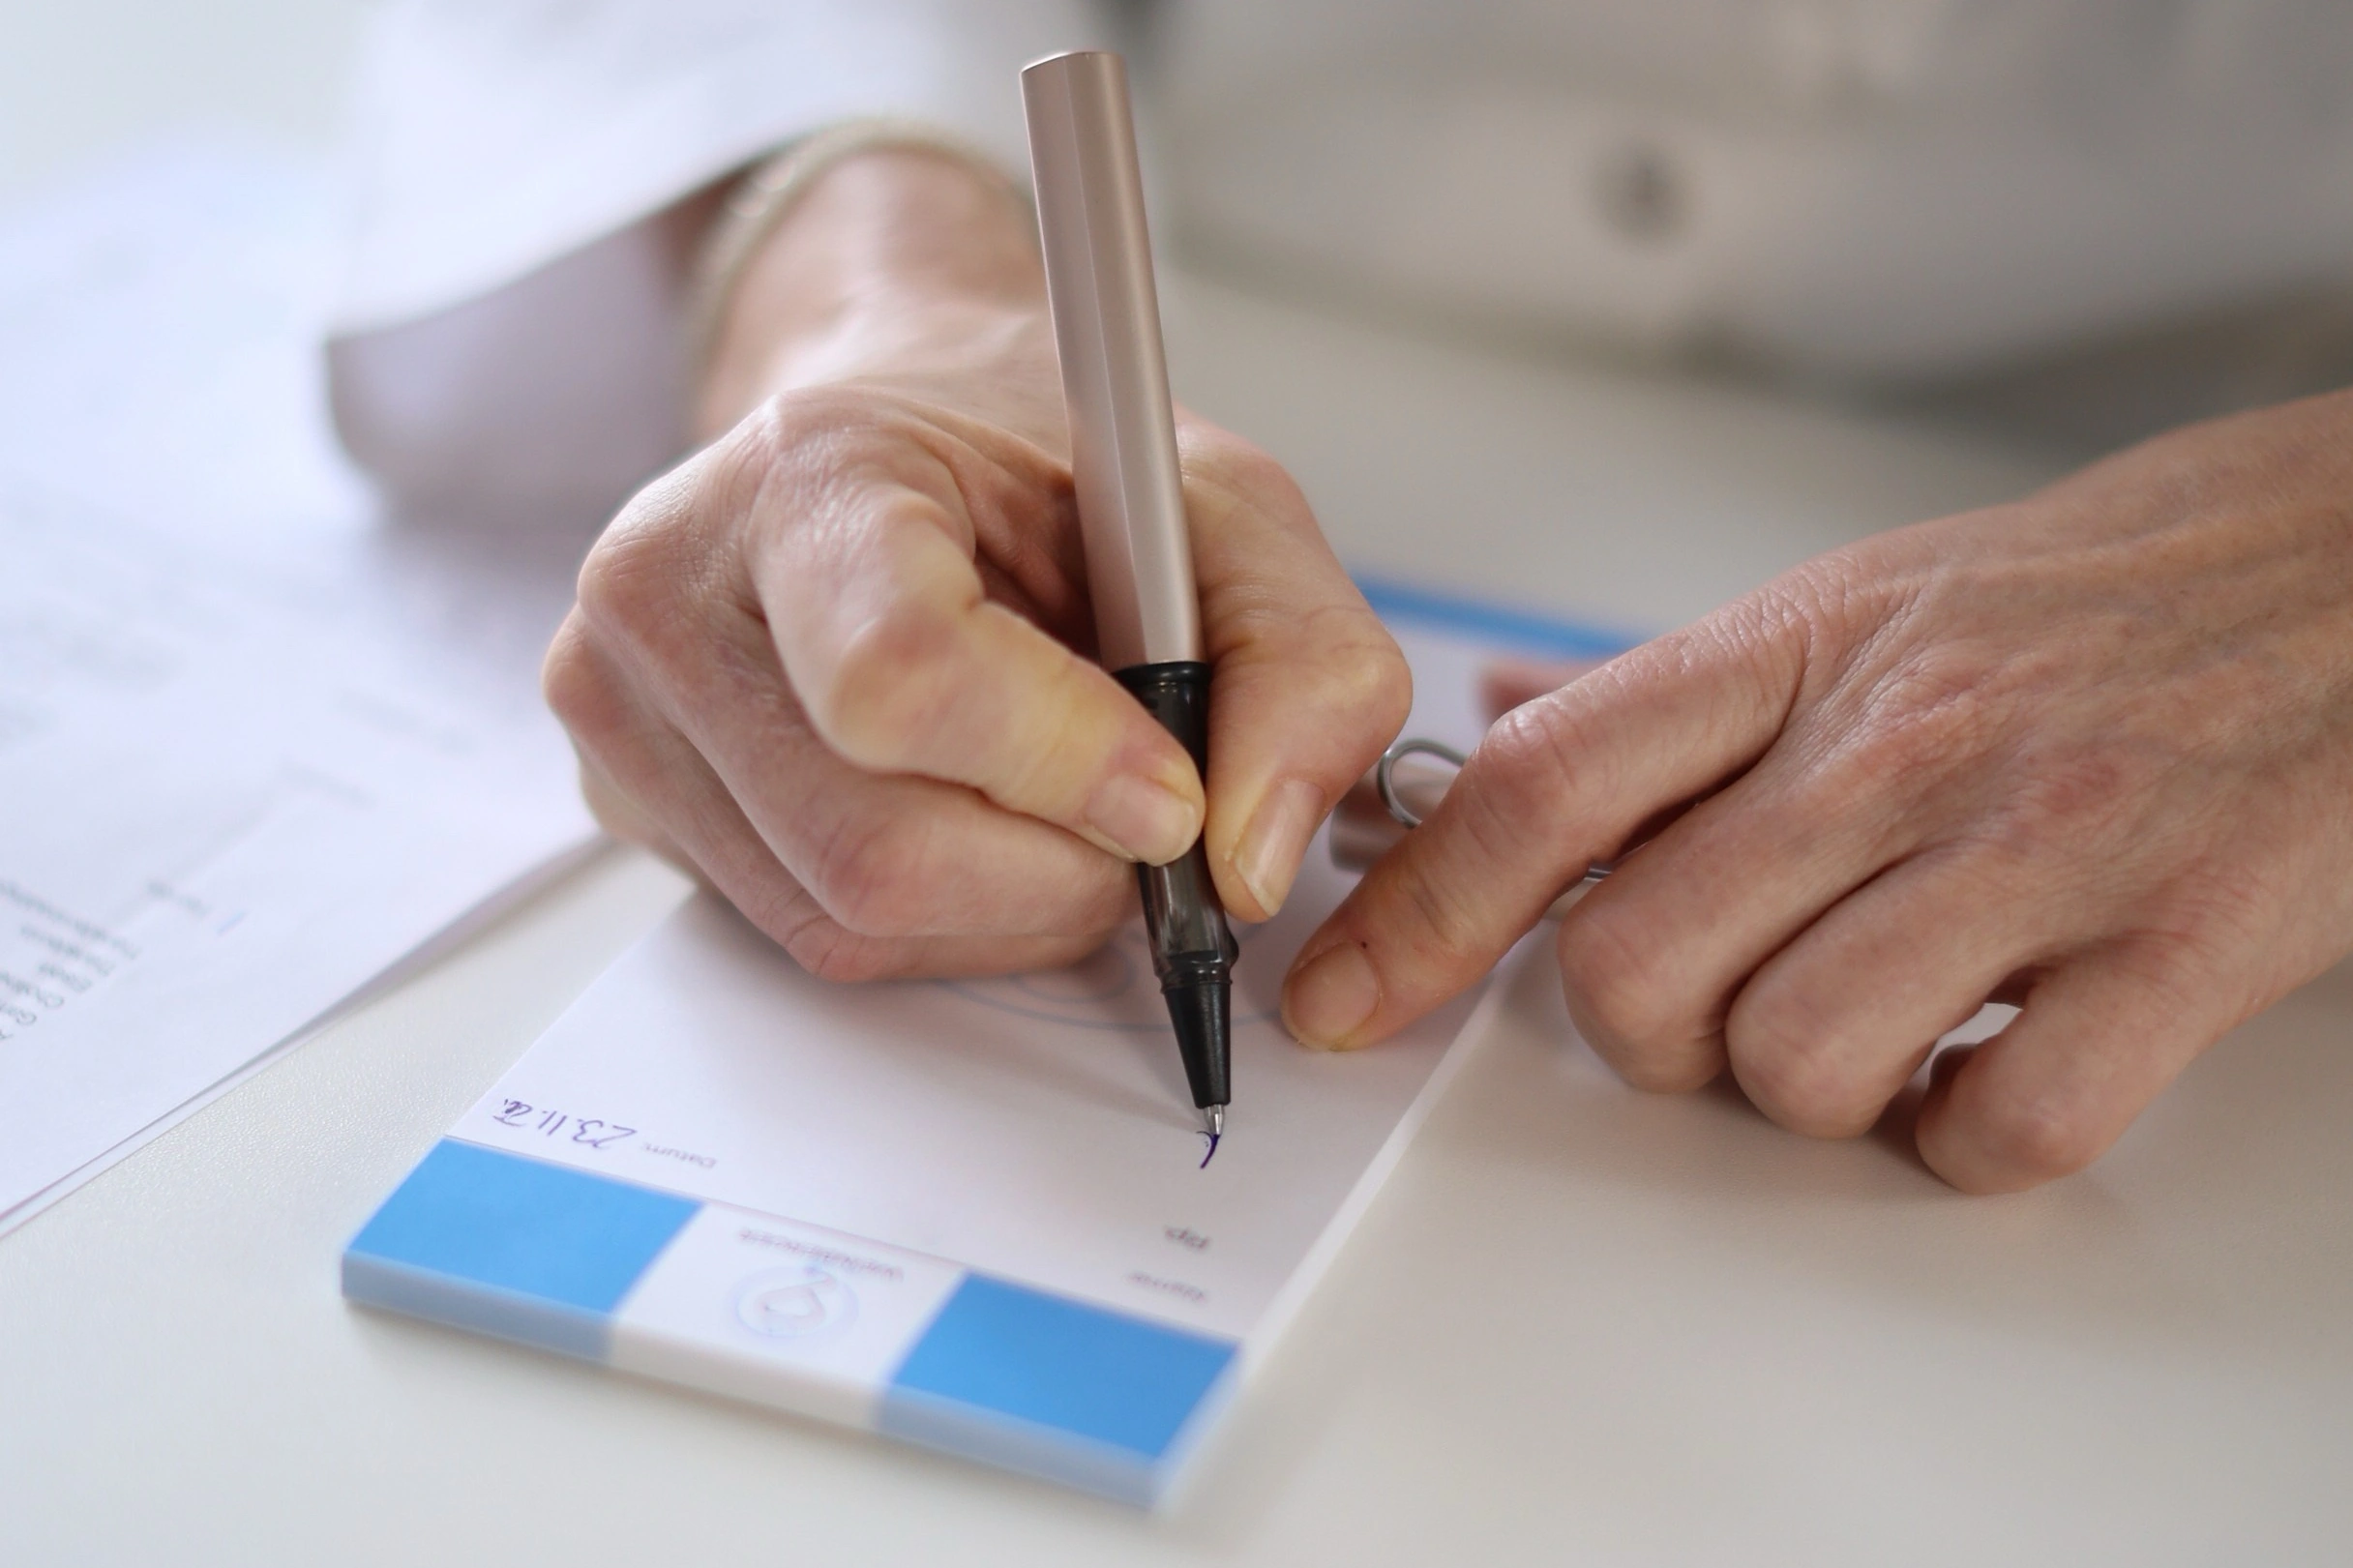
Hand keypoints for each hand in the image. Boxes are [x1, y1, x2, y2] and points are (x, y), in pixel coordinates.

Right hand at [544, 148, 1405, 978]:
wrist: (894, 441)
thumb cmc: (1037, 466)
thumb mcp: (1220, 509)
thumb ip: (1300, 662)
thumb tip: (1249, 864)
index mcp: (804, 475)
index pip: (899, 681)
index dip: (1061, 766)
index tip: (1167, 791)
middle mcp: (668, 595)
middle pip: (876, 849)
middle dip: (1057, 872)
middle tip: (1133, 813)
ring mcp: (625, 714)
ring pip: (845, 921)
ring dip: (1006, 908)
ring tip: (1055, 803)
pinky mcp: (632, 807)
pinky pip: (808, 938)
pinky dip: (935, 918)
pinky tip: (969, 820)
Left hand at [1284, 390, 2352, 1191]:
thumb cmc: (2090, 599)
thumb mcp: (1856, 603)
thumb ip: (1671, 699)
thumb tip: (1490, 727)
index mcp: (1794, 653)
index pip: (1541, 788)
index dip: (1413, 912)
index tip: (1347, 997)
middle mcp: (1896, 744)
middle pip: (1634, 965)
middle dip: (1647, 1032)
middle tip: (1722, 1002)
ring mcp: (2039, 845)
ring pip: (1792, 1061)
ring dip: (1810, 1086)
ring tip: (1883, 1019)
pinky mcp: (2183, 946)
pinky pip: (1995, 1128)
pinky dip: (1967, 1135)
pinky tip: (1991, 1063)